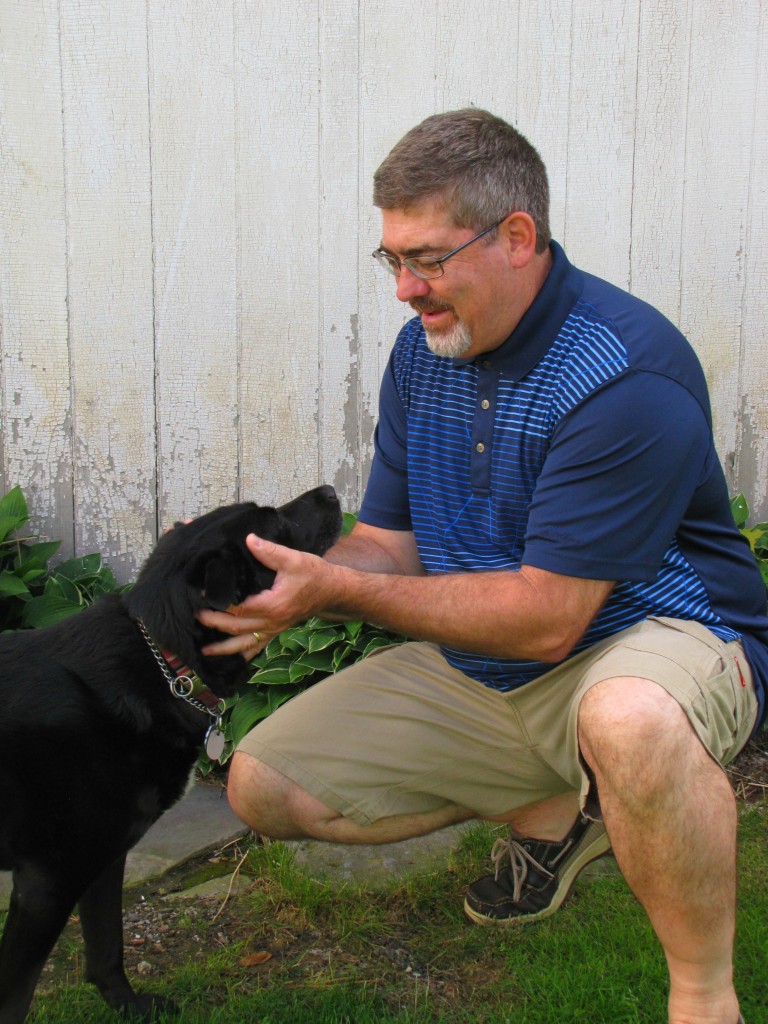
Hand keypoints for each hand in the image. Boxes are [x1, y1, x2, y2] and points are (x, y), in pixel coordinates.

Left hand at [198, 533, 335, 656]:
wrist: (333, 591)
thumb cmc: (315, 574)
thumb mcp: (294, 559)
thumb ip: (270, 551)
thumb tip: (250, 539)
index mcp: (274, 604)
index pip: (241, 607)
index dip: (221, 603)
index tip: (204, 597)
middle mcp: (272, 621)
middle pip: (238, 627)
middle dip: (215, 624)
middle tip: (196, 618)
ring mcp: (275, 629)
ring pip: (246, 644)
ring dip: (224, 649)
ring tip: (204, 651)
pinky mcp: (277, 631)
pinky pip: (258, 647)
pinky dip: (243, 654)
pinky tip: (230, 659)